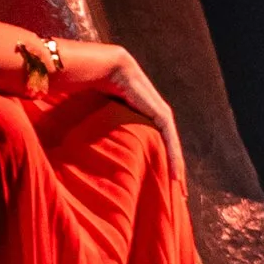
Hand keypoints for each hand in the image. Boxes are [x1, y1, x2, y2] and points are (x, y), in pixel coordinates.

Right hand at [67, 41, 185, 186]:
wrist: (106, 68)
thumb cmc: (96, 88)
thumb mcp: (102, 115)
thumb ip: (100, 127)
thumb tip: (82, 146)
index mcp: (141, 117)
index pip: (155, 145)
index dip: (160, 164)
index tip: (162, 185)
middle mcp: (155, 116)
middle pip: (168, 149)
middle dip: (174, 171)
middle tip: (181, 195)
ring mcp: (160, 114)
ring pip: (172, 148)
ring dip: (178, 169)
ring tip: (181, 191)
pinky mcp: (160, 114)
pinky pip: (170, 140)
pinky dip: (174, 158)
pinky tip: (176, 175)